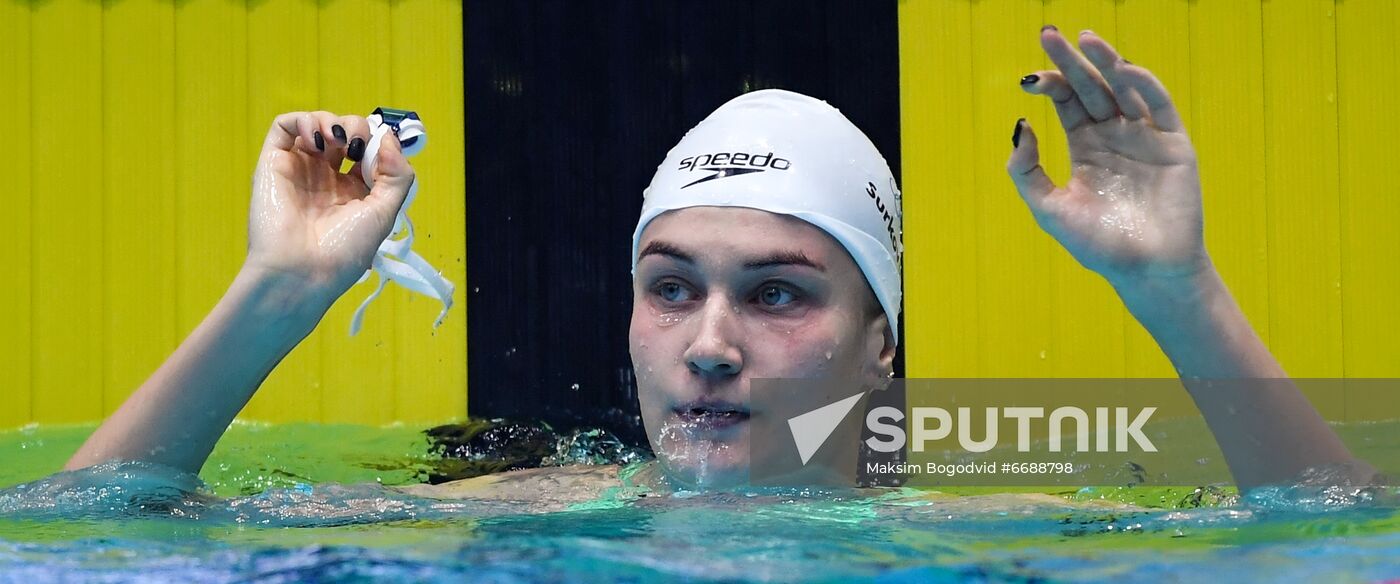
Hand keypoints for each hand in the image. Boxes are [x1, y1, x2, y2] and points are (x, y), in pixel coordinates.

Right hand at [245, 111, 414, 303]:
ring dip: (333, 122)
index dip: (379, 142)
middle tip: (357, 149)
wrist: (300, 271)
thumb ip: (397, 175)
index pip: (368, 151)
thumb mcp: (384, 214)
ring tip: (338, 142)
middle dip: (358, 130)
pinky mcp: (273, 163)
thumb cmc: (344, 250)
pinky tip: (317, 140)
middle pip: (345, 132)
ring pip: (317, 124)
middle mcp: (325, 177)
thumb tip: (389, 138)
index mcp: (353, 191)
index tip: (384, 151)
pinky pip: (284, 126)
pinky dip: (303, 120)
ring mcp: (299, 168)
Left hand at [1007, 28, 1208, 288]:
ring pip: (1124, 88)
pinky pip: (1158, 105)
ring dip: (1106, 62)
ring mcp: (1145, 136)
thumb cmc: (1099, 245)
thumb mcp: (1050, 209)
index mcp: (1085, 147)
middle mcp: (1114, 135)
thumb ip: (1027, 171)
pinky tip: (1121, 69)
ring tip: (1085, 38)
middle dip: (1071, 61)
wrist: (1147, 270)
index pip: (1066, 102)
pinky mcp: (1174, 143)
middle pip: (1090, 87)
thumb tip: (1020, 125)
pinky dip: (1142, 84)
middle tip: (1048, 34)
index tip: (1028, 79)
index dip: (1049, 84)